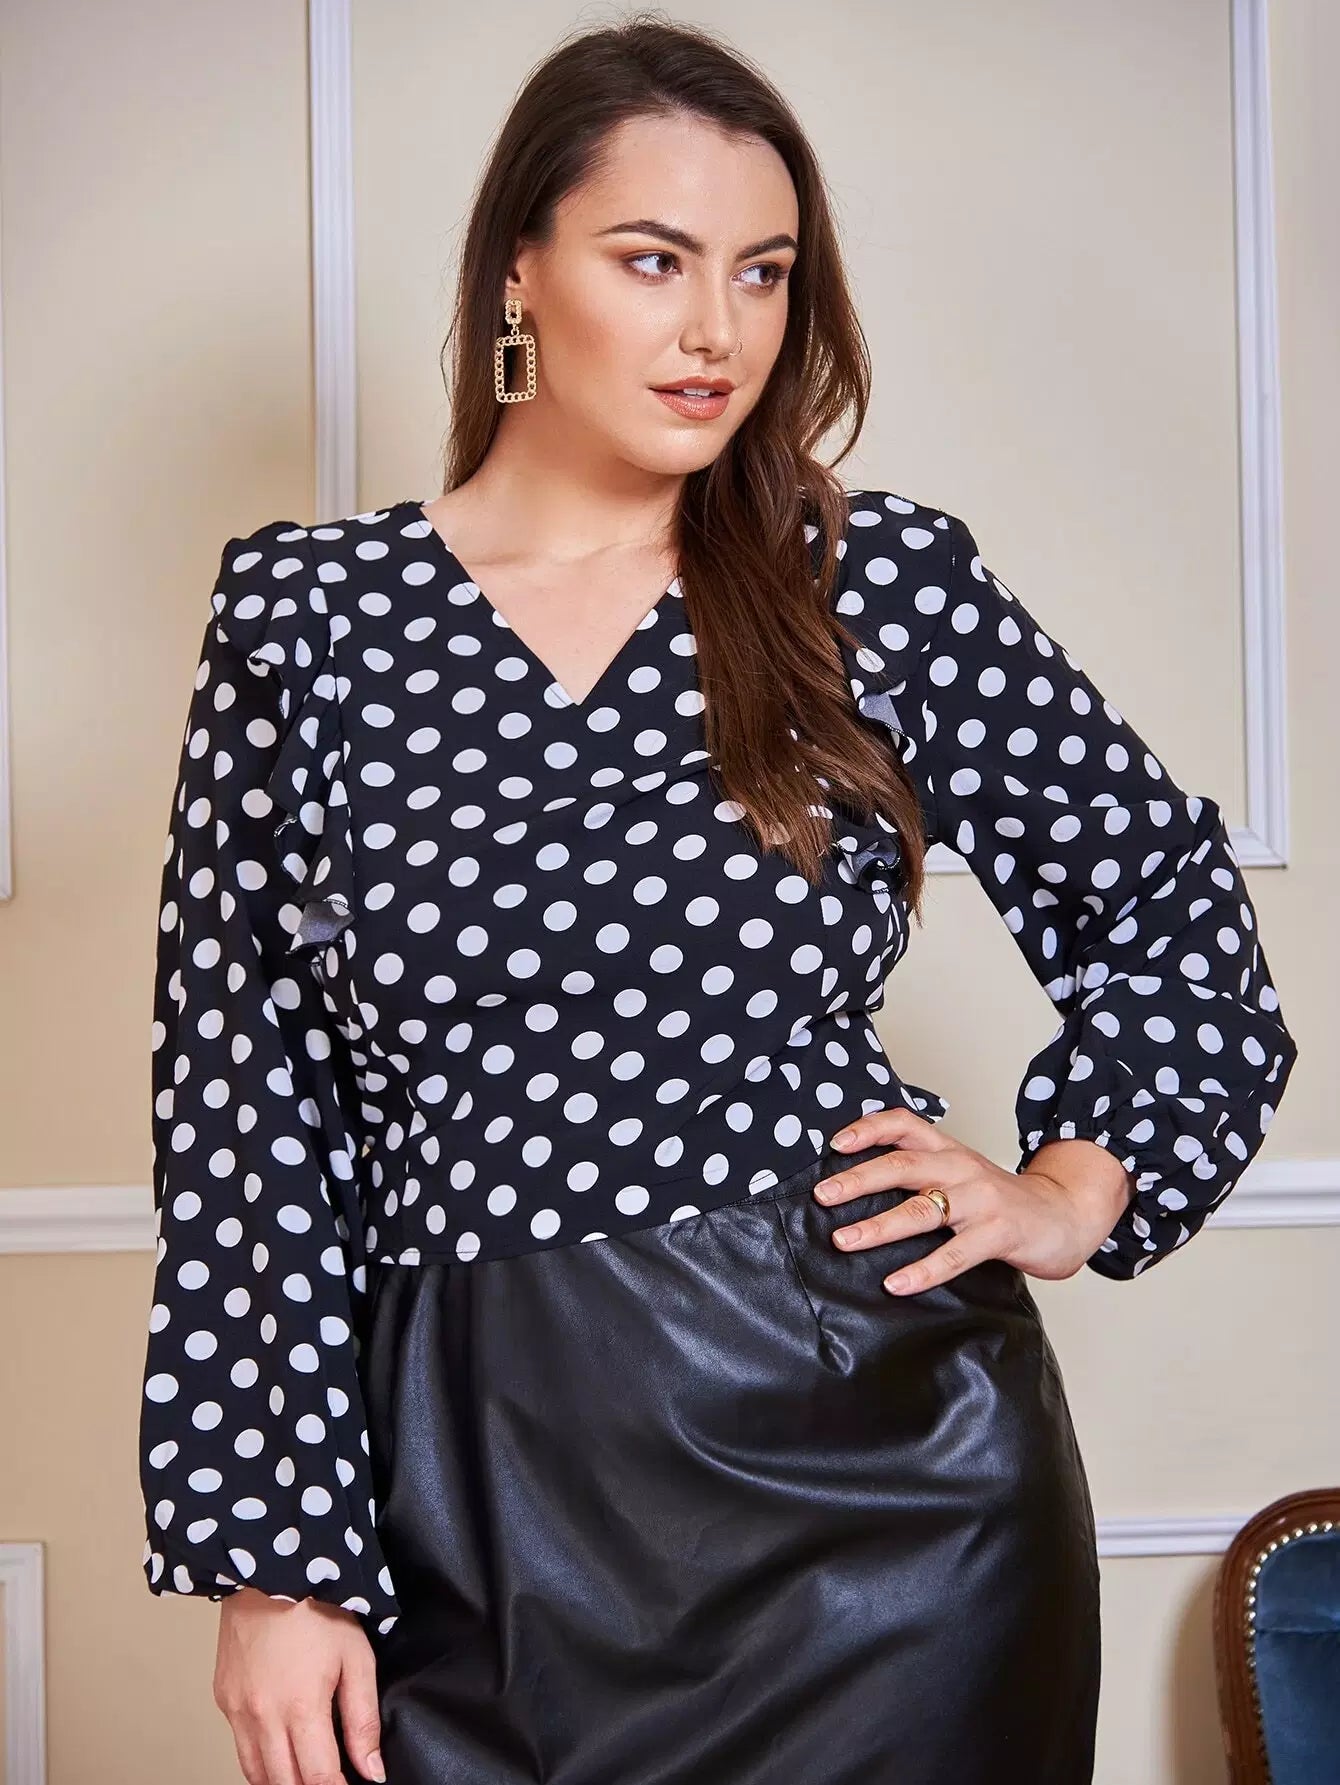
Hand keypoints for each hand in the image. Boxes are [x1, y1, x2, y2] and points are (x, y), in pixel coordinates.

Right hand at [213, 1587, 384, 1783]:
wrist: (269, 1571)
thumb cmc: (316, 1607)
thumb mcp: (356, 1658)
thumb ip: (363, 1719)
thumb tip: (371, 1769)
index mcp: (300, 1708)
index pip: (318, 1779)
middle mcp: (262, 1717)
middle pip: (285, 1784)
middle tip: (331, 1780)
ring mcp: (237, 1711)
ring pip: (257, 1775)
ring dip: (282, 1782)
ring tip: (306, 1775)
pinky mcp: (223, 1701)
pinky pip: (240, 1748)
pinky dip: (261, 1762)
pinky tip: (280, 1754)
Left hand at [814, 1108, 1135, 1294]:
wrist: (1064, 1215)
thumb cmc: (1003, 1201)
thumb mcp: (962, 1173)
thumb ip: (923, 1172)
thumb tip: (858, 1185)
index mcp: (949, 1151)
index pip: (905, 1125)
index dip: (869, 1129)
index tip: (835, 1144)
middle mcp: (962, 1168)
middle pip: (902, 1166)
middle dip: (858, 1181)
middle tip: (823, 1196)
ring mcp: (981, 1201)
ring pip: (922, 1210)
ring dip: (879, 1226)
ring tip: (845, 1240)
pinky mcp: (999, 1233)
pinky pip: (955, 1254)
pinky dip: (923, 1270)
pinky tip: (896, 1283)